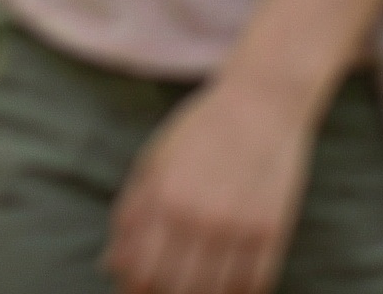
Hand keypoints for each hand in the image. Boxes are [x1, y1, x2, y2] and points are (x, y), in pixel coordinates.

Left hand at [105, 75, 314, 293]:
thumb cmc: (197, 132)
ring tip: (190, 288)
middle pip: (175, 288)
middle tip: (157, 290)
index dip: (134, 287)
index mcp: (162, 197)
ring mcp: (238, 228)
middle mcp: (198, 217)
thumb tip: (109, 264)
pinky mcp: (272, 234)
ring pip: (214, 293)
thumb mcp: (153, 163)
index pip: (141, 269)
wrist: (259, 108)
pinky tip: (224, 288)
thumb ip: (130, 214)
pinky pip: (252, 286)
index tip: (131, 288)